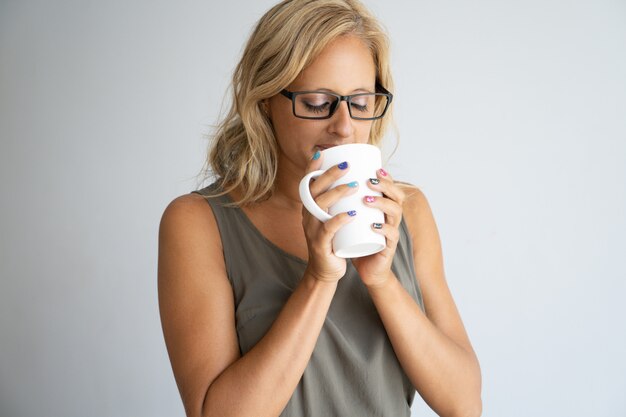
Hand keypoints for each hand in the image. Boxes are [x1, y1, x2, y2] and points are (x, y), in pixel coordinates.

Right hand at [302, 152, 358, 282]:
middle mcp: (307, 216)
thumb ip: (337, 201)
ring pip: (321, 206)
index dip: (312, 167)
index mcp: (309, 208)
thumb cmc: (334, 240)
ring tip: (355, 186)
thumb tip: (354, 177)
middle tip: (347, 165)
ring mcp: (312, 230)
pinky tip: (351, 214)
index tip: (323, 153)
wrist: (326, 271)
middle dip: (330, 175)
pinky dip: (339, 220)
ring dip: (337, 193)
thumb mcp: (331, 217)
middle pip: (315, 190)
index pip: (308, 183)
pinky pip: (328, 229)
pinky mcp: (321, 244)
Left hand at [351, 168, 405, 287]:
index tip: (375, 168)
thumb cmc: (355, 239)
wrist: (364, 269)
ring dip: (382, 203)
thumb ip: (341, 201)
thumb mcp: (349, 217)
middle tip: (369, 181)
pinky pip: (390, 236)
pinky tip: (374, 225)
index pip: (391, 187)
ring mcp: (391, 232)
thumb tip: (323, 178)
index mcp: (384, 208)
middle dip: (385, 186)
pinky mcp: (388, 248)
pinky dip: (383, 229)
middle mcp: (391, 217)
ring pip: (395, 213)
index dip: (386, 177)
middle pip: (397, 196)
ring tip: (366, 199)